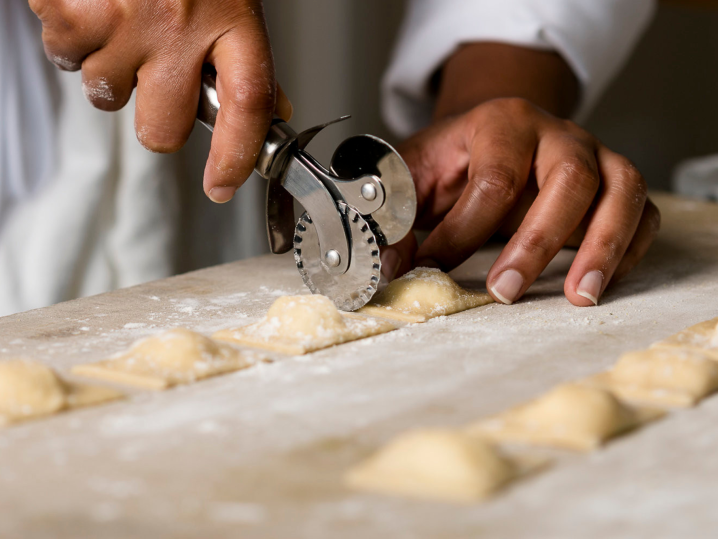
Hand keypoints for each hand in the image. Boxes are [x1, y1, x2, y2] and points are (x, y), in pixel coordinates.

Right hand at [31, 0, 291, 202]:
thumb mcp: (233, 0)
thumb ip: (248, 60)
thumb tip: (274, 111)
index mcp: (233, 18)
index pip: (248, 106)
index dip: (236, 157)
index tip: (223, 186)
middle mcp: (180, 25)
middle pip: (162, 131)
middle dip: (155, 117)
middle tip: (155, 78)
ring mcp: (124, 20)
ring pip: (107, 98)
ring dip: (111, 71)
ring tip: (122, 23)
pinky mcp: (73, 11)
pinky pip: (67, 59)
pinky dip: (75, 40)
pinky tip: (94, 8)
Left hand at [384, 98, 659, 306]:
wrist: (493, 133)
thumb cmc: (454, 160)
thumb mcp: (413, 174)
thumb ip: (396, 213)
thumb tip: (389, 268)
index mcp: (502, 124)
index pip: (494, 179)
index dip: (463, 230)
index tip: (432, 267)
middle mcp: (558, 135)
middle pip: (569, 179)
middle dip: (538, 241)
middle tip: (506, 291)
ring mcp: (596, 156)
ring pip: (621, 191)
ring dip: (604, 247)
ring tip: (580, 297)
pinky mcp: (616, 185)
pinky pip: (643, 212)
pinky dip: (631, 248)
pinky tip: (603, 280)